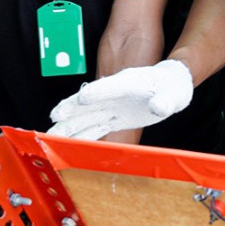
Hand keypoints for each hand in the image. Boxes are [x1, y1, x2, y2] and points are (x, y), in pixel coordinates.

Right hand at [47, 59, 192, 139]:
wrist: (171, 85)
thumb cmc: (172, 86)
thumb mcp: (173, 94)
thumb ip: (165, 101)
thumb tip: (158, 108)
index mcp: (129, 82)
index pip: (110, 86)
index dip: (97, 92)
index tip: (82, 98)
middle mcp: (116, 94)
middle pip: (90, 101)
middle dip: (72, 109)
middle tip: (55, 116)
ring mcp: (114, 106)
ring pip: (87, 116)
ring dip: (70, 125)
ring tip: (51, 134)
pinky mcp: (116, 117)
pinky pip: (96, 127)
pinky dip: (83, 134)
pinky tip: (69, 142)